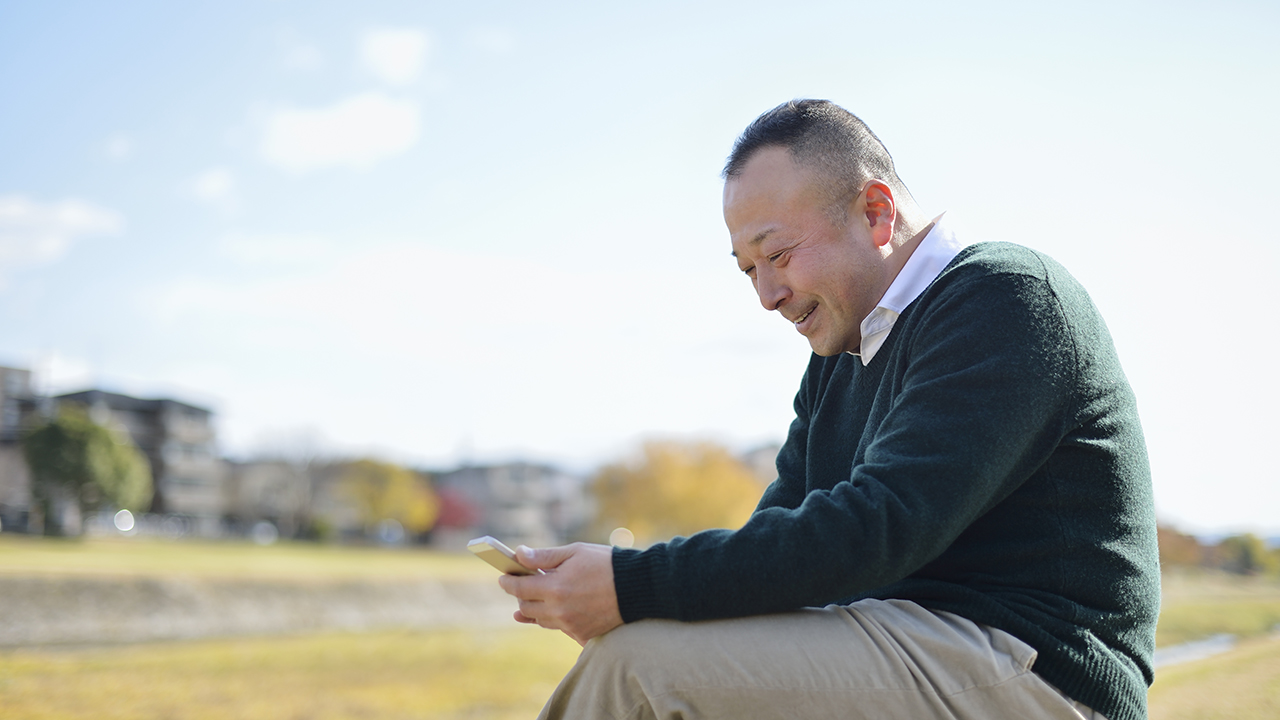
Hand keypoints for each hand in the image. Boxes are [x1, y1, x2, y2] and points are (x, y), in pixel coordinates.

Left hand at [497, 542, 622, 645]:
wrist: (637, 587)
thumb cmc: (606, 563)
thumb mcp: (574, 553)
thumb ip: (544, 557)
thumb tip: (518, 555)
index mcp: (555, 588)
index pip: (519, 588)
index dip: (508, 582)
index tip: (502, 577)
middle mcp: (559, 610)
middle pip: (526, 607)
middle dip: (520, 595)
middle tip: (519, 585)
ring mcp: (570, 625)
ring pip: (541, 620)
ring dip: (535, 608)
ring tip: (533, 600)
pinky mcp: (582, 634)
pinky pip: (559, 628)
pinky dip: (554, 618)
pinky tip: (556, 610)